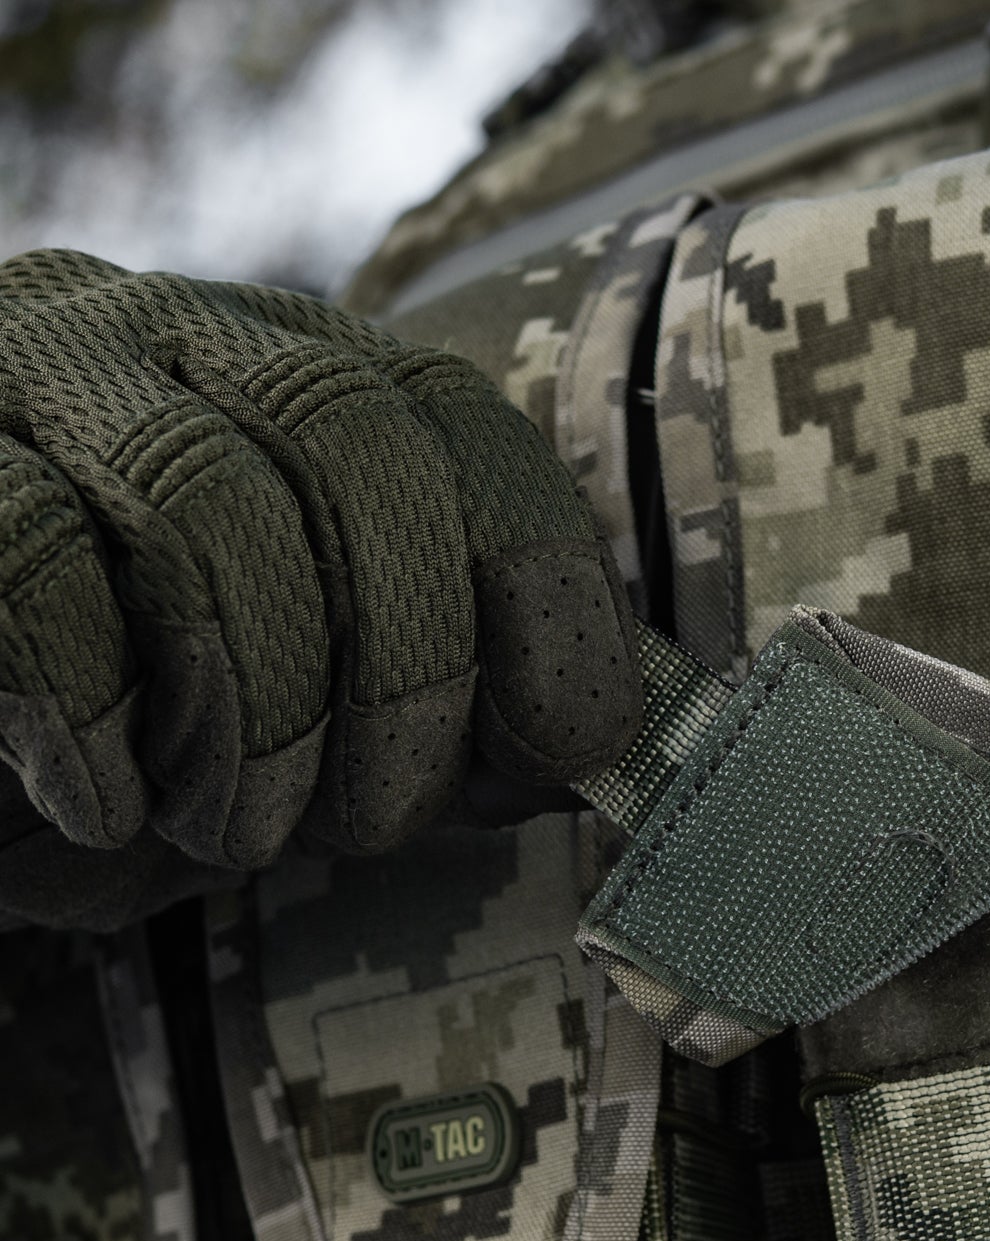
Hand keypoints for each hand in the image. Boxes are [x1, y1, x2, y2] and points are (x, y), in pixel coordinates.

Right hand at [0, 249, 640, 868]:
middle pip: (355, 445)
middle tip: (371, 820)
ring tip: (232, 825)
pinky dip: (98, 729)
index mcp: (307, 381)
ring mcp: (29, 378)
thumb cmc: (169, 740)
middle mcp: (173, 339)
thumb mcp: (351, 731)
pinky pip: (32, 568)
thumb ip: (476, 718)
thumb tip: (605, 746)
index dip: (546, 585)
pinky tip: (107, 807)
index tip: (560, 744)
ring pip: (206, 504)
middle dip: (407, 671)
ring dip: (260, 720)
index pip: (467, 419)